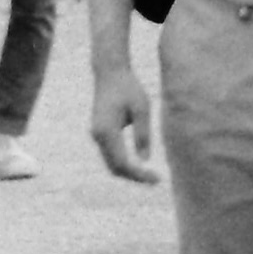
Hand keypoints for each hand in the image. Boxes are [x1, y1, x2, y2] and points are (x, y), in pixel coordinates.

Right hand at [90, 66, 159, 183]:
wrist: (110, 72)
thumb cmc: (129, 87)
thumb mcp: (142, 108)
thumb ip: (143, 134)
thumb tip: (144, 160)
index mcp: (107, 131)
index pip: (123, 163)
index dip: (139, 175)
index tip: (157, 178)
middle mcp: (97, 135)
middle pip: (114, 168)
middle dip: (134, 177)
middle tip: (156, 181)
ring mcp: (96, 135)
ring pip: (111, 163)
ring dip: (129, 172)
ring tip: (150, 176)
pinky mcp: (99, 133)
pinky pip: (110, 155)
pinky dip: (124, 163)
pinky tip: (139, 165)